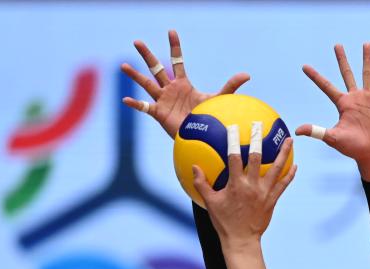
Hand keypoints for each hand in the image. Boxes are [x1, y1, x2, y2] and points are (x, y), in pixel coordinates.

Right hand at [121, 29, 249, 138]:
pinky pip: (145, 107)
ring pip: (146, 84)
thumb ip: (230, 86)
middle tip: (137, 41)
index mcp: (182, 84)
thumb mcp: (219, 99)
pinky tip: (126, 99)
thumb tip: (247, 74)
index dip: (175, 46)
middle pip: (155, 68)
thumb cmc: (207, 118)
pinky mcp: (158, 113)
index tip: (171, 31)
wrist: (200, 136)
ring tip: (123, 66)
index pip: (177, 61)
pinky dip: (136, 104)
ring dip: (135, 76)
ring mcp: (162, 101)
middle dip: (147, 55)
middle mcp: (169, 89)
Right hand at [194, 132, 295, 242]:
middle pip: (256, 158)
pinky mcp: (273, 200)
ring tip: (289, 140)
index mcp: (236, 185)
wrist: (242, 240)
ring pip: (276, 169)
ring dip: (283, 153)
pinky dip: (289, 174)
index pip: (234, 158)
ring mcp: (265, 193)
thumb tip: (194, 167)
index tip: (232, 127)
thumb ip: (201, 184)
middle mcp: (252, 186)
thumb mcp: (210, 203)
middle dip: (258, 140)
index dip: (233, 142)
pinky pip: (284, 185)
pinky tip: (294, 165)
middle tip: (260, 125)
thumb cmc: (224, 222)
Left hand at [296, 43, 369, 179]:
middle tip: (337, 45)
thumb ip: (316, 131)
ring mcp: (369, 99)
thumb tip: (297, 130)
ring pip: (367, 74)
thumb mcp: (332, 138)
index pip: (326, 86)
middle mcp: (354, 98)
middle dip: (342, 59)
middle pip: (347, 73)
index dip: (315, 76)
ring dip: (366, 59)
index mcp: (342, 104)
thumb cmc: (352, 148)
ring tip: (366, 44)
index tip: (304, 66)